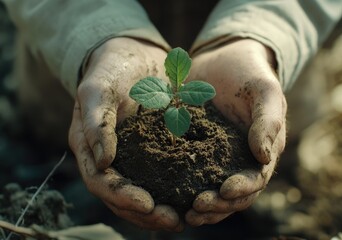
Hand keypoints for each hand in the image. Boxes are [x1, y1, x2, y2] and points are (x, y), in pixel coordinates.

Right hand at [68, 37, 182, 230]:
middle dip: (146, 213)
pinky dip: (173, 189)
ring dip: (160, 209)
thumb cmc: (111, 68)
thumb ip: (96, 123)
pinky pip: (162, 175)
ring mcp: (131, 155)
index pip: (101, 182)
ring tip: (184, 218)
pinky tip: (192, 196)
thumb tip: (104, 163)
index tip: (148, 204)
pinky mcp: (153, 149)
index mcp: (90, 147)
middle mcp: (109, 158)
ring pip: (142, 192)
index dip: (122, 196)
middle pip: (122, 197)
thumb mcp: (98, 89)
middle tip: (173, 220)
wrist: (134, 54)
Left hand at [185, 39, 286, 225]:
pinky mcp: (192, 148)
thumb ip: (269, 120)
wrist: (222, 58)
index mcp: (259, 151)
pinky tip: (164, 192)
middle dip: (216, 205)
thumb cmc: (249, 72)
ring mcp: (214, 157)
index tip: (223, 190)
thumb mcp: (265, 90)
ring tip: (183, 213)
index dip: (241, 190)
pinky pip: (187, 172)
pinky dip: (179, 186)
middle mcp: (237, 160)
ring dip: (199, 206)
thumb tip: (264, 157)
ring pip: (209, 190)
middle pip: (231, 195)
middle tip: (196, 208)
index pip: (254, 180)